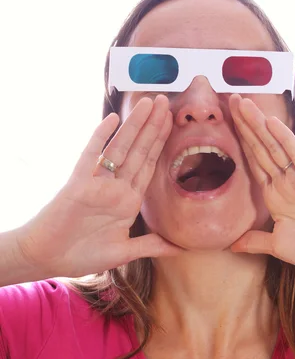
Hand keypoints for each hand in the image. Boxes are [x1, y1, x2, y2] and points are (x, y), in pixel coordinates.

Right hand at [17, 95, 183, 278]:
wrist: (50, 257)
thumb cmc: (84, 254)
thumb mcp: (125, 251)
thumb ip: (152, 245)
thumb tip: (180, 248)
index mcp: (128, 201)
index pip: (149, 166)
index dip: (161, 144)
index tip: (173, 122)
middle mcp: (116, 187)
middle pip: (139, 151)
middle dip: (154, 127)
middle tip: (167, 101)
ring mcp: (98, 183)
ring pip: (120, 148)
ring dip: (135, 126)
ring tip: (149, 103)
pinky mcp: (79, 184)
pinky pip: (91, 157)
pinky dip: (100, 138)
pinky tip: (112, 119)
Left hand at [228, 94, 294, 278]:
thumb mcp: (278, 245)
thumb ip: (255, 241)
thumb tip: (232, 245)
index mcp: (274, 195)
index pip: (253, 162)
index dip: (239, 142)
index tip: (226, 123)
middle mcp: (285, 181)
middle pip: (260, 147)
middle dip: (245, 125)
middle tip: (231, 99)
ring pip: (274, 145)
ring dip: (258, 124)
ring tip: (243, 102)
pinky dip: (284, 138)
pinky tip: (270, 122)